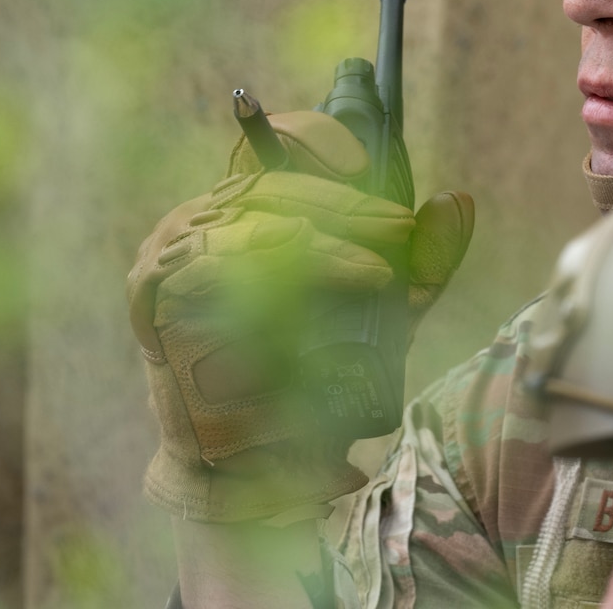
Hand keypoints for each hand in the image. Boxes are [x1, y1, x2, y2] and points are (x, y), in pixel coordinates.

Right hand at [127, 111, 472, 522]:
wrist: (247, 459)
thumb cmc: (310, 372)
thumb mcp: (382, 313)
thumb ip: (421, 260)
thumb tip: (458, 200)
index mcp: (236, 210)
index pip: (276, 160)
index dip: (322, 152)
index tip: (376, 173)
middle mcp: (195, 222)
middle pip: (270, 191)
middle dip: (344, 210)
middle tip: (401, 233)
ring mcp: (166, 256)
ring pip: (248, 228)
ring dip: (320, 249)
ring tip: (380, 274)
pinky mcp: (153, 299)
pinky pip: (217, 270)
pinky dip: (270, 282)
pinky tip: (316, 290)